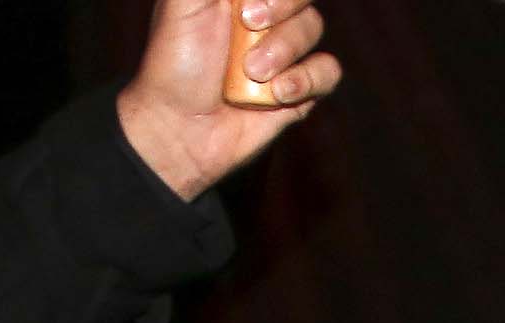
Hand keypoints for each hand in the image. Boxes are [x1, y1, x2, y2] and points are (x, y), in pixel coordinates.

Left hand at [116, 0, 341, 205]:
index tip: (247, 6)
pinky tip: (277, 95)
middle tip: (246, 24)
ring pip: (314, 28)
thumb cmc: (175, 62)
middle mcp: (267, 13)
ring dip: (284, 50)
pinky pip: (328, 71)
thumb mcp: (184, 0)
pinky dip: (306, 81)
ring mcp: (286, 50)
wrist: (181, 128)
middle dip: (280, 7)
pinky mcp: (301, 89)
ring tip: (252, 74)